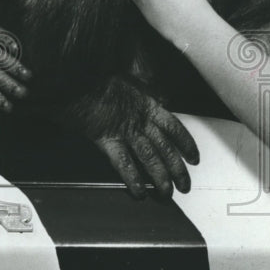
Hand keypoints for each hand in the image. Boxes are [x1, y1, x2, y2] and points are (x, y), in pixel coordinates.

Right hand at [68, 80, 199, 198]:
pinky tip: (139, 191)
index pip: (175, 127)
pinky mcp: (106, 138)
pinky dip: (133, 178)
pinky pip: (124, 162)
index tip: (194, 157)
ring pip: (151, 156)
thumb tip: (157, 100)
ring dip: (160, 177)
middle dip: (178, 168)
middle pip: (166, 146)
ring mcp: (125, 129)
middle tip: (185, 185)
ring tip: (167, 193)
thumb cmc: (97, 77)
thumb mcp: (127, 81)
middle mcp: (140, 118)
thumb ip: (143, 94)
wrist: (76, 76)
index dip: (187, 144)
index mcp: (147, 104)